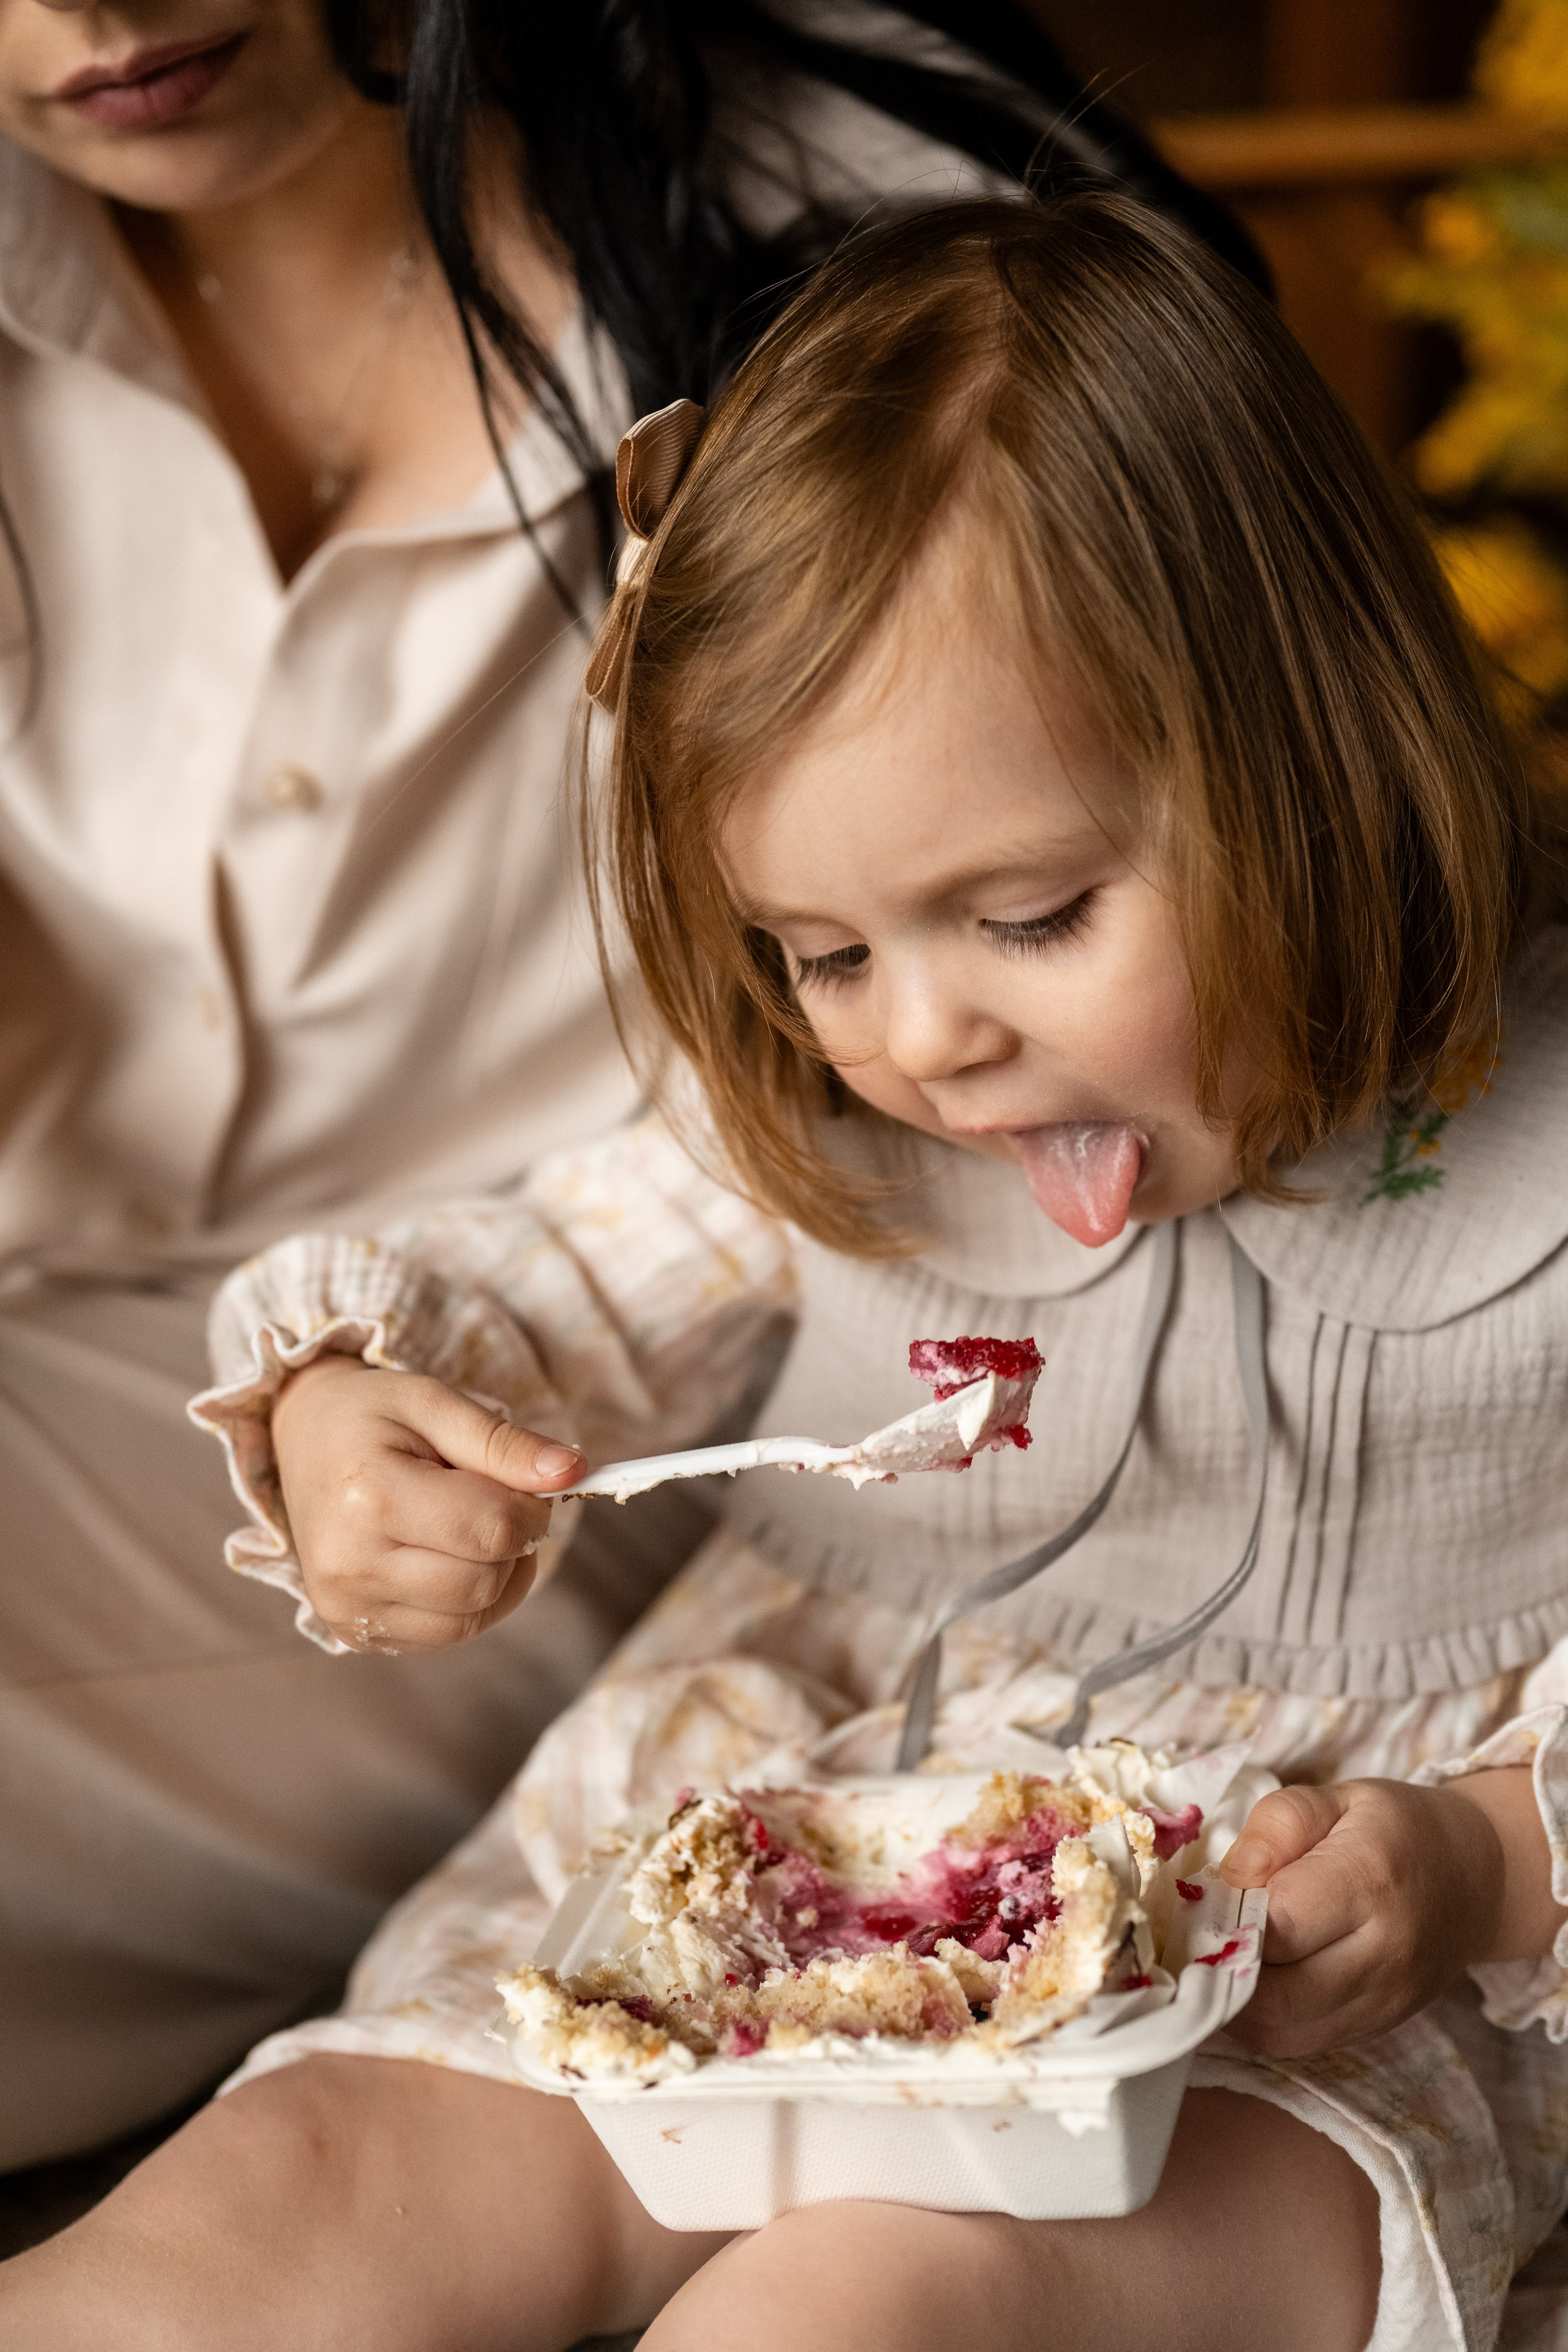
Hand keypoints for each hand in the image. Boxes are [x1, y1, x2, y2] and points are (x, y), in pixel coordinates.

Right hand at [271, 1354, 584, 1653]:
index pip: (494, 1528)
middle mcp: (350, 1564)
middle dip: (513, 1541)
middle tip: (494, 1498)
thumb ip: (504, 1443)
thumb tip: (573, 1472)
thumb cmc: (370, 1416)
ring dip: (497, 1575)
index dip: (534, 1506)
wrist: (301, 1440)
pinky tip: (449, 1557)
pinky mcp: (351, 1632)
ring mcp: (346, 1606)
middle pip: (486, 1580)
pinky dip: (469, 1601)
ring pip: (473, 1618)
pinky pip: (445, 1635)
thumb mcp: (434, 1403)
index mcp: (370, 1497)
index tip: (528, 1480)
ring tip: (470, 1526)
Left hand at [1217, 1775, 1531, 2057]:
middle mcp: (1383, 1954)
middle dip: (1224, 1970)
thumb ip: (1274, 1827)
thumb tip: (1229, 1880)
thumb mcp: (1332, 1798)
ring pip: (1281, 2033)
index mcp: (1369, 1881)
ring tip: (1226, 1959)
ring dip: (1237, 2004)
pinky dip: (1263, 2022)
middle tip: (1206, 1936)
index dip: (1226, 1917)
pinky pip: (1300, 2044)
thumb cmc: (1391, 1828)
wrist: (1471, 1876)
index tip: (1208, 1898)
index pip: (1277, 1925)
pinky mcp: (1377, 2029)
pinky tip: (1253, 1983)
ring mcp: (1384, 2002)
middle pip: (1275, 1997)